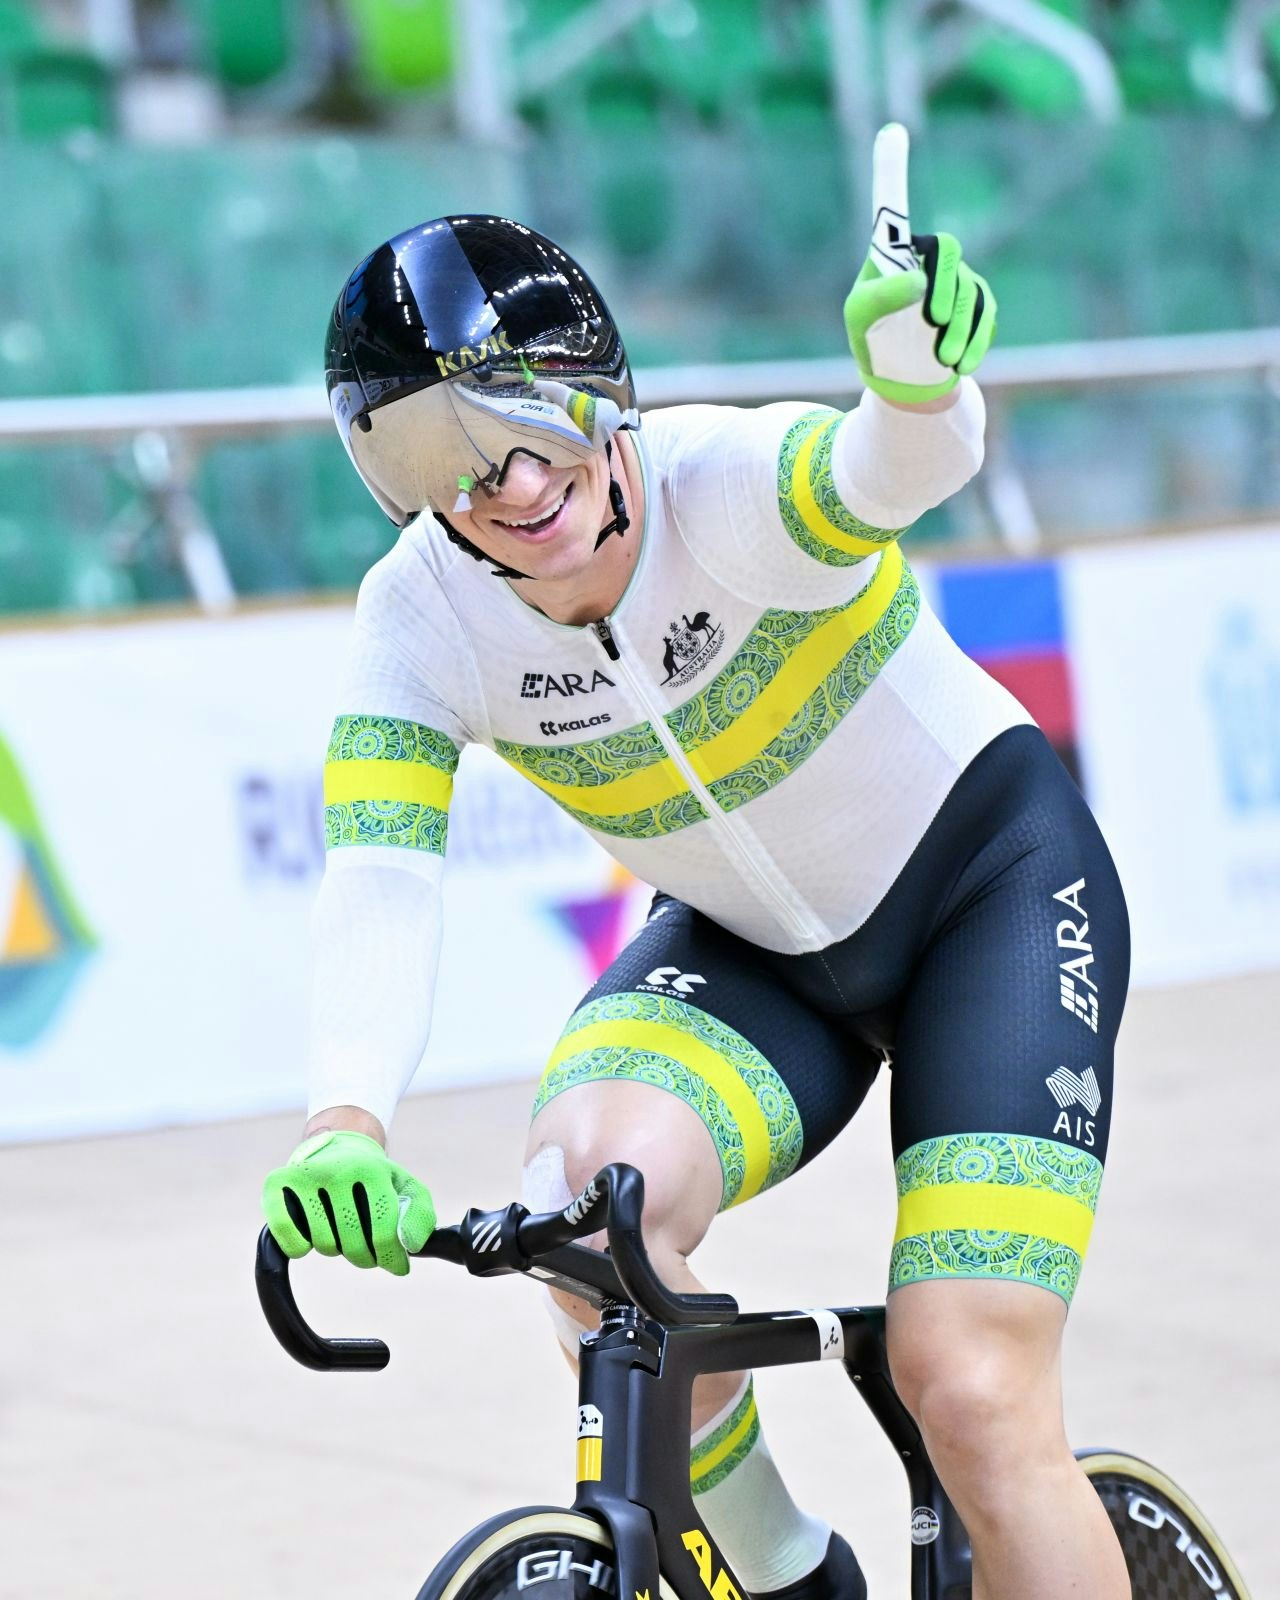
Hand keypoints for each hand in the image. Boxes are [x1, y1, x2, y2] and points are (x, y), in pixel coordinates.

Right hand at [261, 1128, 435, 1275]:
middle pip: (352, 1242)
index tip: (397, 1266)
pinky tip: (310, 1236)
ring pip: (323, 1244)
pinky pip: (287, 1236)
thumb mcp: (407, 1188)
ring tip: (340, 1230)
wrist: (338, 1144)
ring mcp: (305, 1176)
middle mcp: (337, 1170)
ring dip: (334, 1249)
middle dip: (364, 1256)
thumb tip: (409, 1245)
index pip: (383, 1229)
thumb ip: (421, 1217)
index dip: (391, 1257)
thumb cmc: (375, 1177)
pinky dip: (298, 1247)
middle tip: (366, 1248)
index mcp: (372, 1170)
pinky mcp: (276, 1184)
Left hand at [843, 122, 996, 404]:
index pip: (893, 208)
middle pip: (946, 251)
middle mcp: (928, 258)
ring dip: (956, 326)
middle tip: (930, 321)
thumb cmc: (873, 340)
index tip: (892, 128)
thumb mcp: (861, 320)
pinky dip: (974, 340)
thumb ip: (880, 297)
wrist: (903, 380)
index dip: (890, 169)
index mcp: (892, 252)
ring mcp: (957, 280)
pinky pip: (985, 313)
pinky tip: (960, 363)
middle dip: (943, 286)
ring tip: (941, 358)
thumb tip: (917, 279)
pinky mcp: (979, 306)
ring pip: (967, 289)